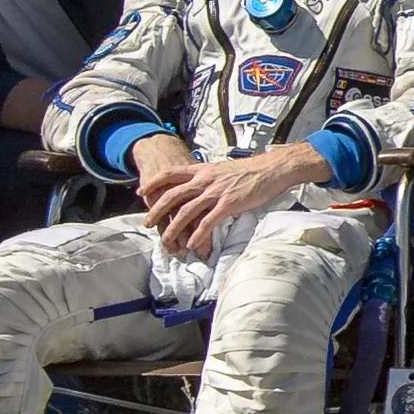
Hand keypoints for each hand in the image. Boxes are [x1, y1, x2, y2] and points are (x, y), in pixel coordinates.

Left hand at [138, 141, 328, 256]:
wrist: (272, 169)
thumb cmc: (251, 170)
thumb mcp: (223, 169)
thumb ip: (208, 178)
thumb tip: (199, 187)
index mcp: (202, 170)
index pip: (170, 173)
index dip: (154, 183)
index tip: (142, 191)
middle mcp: (205, 180)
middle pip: (172, 196)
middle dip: (157, 211)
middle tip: (148, 223)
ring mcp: (216, 192)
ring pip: (186, 212)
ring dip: (173, 228)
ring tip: (167, 240)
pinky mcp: (229, 204)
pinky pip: (208, 222)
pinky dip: (197, 235)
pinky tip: (192, 244)